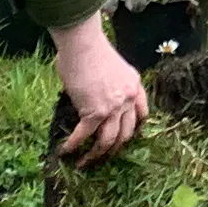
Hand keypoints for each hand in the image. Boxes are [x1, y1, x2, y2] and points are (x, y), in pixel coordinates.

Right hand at [48, 17, 146, 160]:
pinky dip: (74, 146)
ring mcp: (114, 107)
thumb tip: (90, 99)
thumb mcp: (111, 68)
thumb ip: (109, 86)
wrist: (83, 43)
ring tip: (84, 163)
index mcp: (135, 86)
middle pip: (126, 134)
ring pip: (109, 141)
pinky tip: (65, 152)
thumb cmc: (90, 49)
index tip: (125, 138)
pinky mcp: (95, 112)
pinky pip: (85, 135)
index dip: (134, 129)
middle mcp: (129, 99)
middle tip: (102, 156)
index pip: (142, 114)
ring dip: (96, 155)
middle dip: (114, 149)